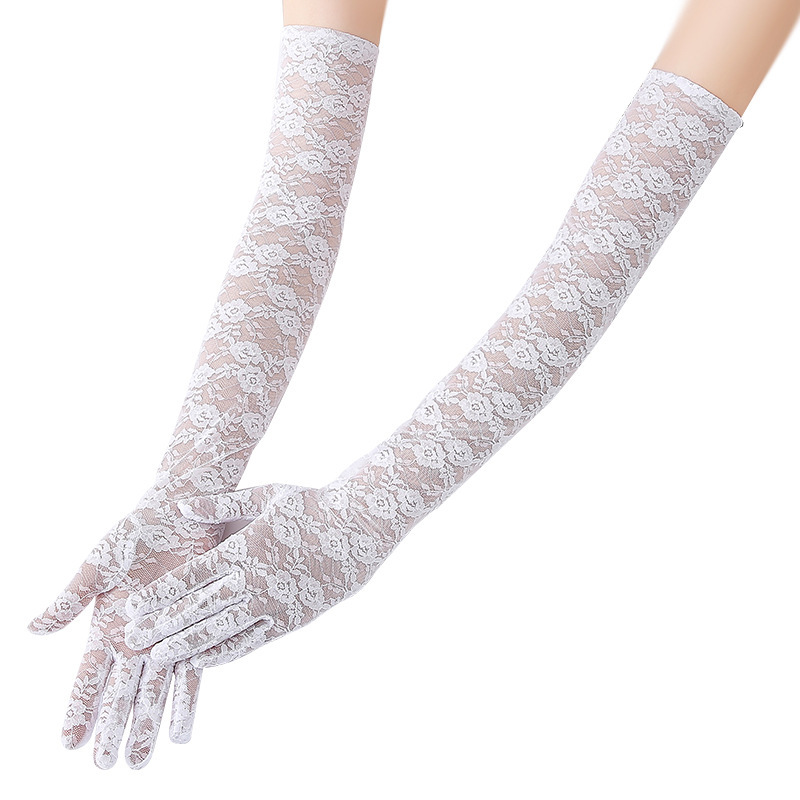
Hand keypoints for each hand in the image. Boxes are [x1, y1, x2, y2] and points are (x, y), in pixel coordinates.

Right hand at [29, 480, 221, 768]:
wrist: (180, 513)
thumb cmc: (134, 533)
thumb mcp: (96, 565)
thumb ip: (70, 600)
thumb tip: (31, 631)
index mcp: (106, 626)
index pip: (88, 677)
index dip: (78, 709)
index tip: (67, 743)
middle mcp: (134, 639)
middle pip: (119, 693)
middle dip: (112, 728)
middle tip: (105, 766)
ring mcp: (166, 635)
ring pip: (153, 690)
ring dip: (146, 724)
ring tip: (140, 761)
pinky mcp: (196, 625)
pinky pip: (192, 668)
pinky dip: (186, 699)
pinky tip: (183, 730)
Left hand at [124, 482, 393, 668]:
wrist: (360, 529)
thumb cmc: (310, 506)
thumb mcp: (266, 494)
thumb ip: (221, 504)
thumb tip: (179, 507)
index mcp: (247, 546)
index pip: (193, 577)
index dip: (160, 595)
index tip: (132, 609)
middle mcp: (257, 579)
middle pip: (201, 609)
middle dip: (163, 627)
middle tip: (131, 643)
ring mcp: (276, 602)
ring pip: (224, 632)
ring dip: (188, 647)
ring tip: (160, 660)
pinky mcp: (292, 619)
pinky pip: (252, 642)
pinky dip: (226, 653)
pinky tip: (204, 662)